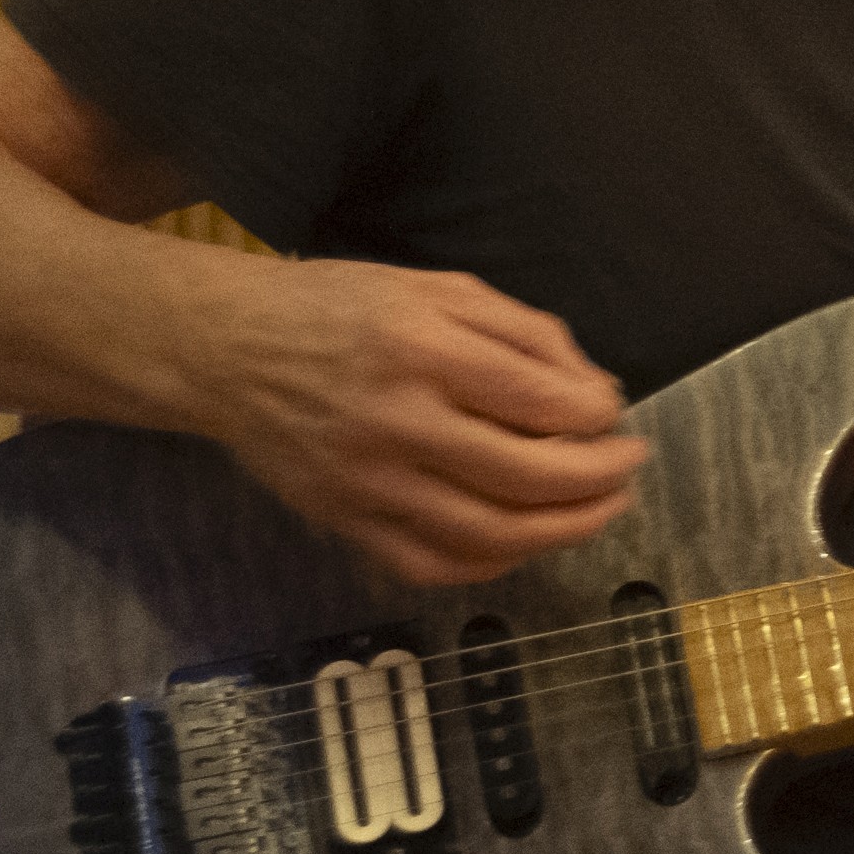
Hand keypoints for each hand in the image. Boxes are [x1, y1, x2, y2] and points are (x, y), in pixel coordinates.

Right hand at [219, 261, 648, 584]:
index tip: (614, 414)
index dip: (596, 416)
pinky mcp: (345, 521)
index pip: (539, 400)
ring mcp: (369, 482)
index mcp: (421, 349)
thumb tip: (597, 394)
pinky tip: (524, 540)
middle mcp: (396, 421)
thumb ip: (523, 334)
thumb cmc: (339, 309)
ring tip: (599, 510)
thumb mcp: (436, 289)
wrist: (225, 349)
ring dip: (563, 531)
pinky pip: (433, 564)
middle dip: (599, 479)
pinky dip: (493, 563)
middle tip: (628, 467)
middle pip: (526, 476)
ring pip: (489, 533)